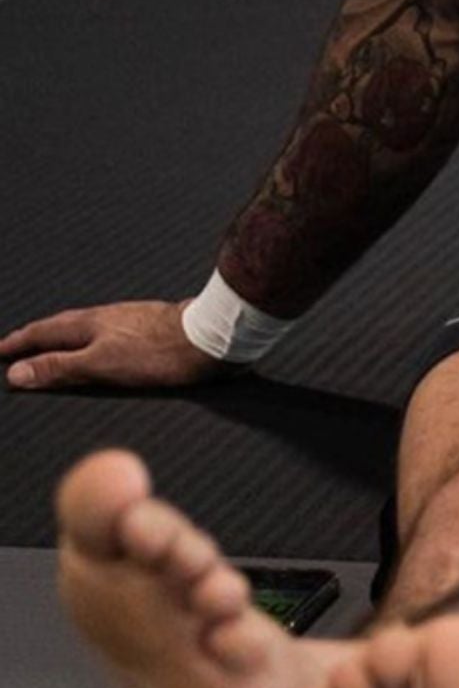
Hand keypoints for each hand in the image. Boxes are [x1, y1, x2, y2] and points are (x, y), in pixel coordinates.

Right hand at [0, 300, 230, 390]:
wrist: (211, 338)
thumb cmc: (159, 352)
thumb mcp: (100, 364)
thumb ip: (59, 367)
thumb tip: (17, 371)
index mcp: (91, 324)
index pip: (44, 332)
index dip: (18, 343)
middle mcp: (108, 316)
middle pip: (62, 325)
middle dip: (36, 336)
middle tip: (16, 345)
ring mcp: (130, 318)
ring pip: (85, 326)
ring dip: (63, 336)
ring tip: (52, 344)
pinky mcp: (150, 325)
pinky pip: (107, 330)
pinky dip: (89, 338)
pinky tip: (101, 344)